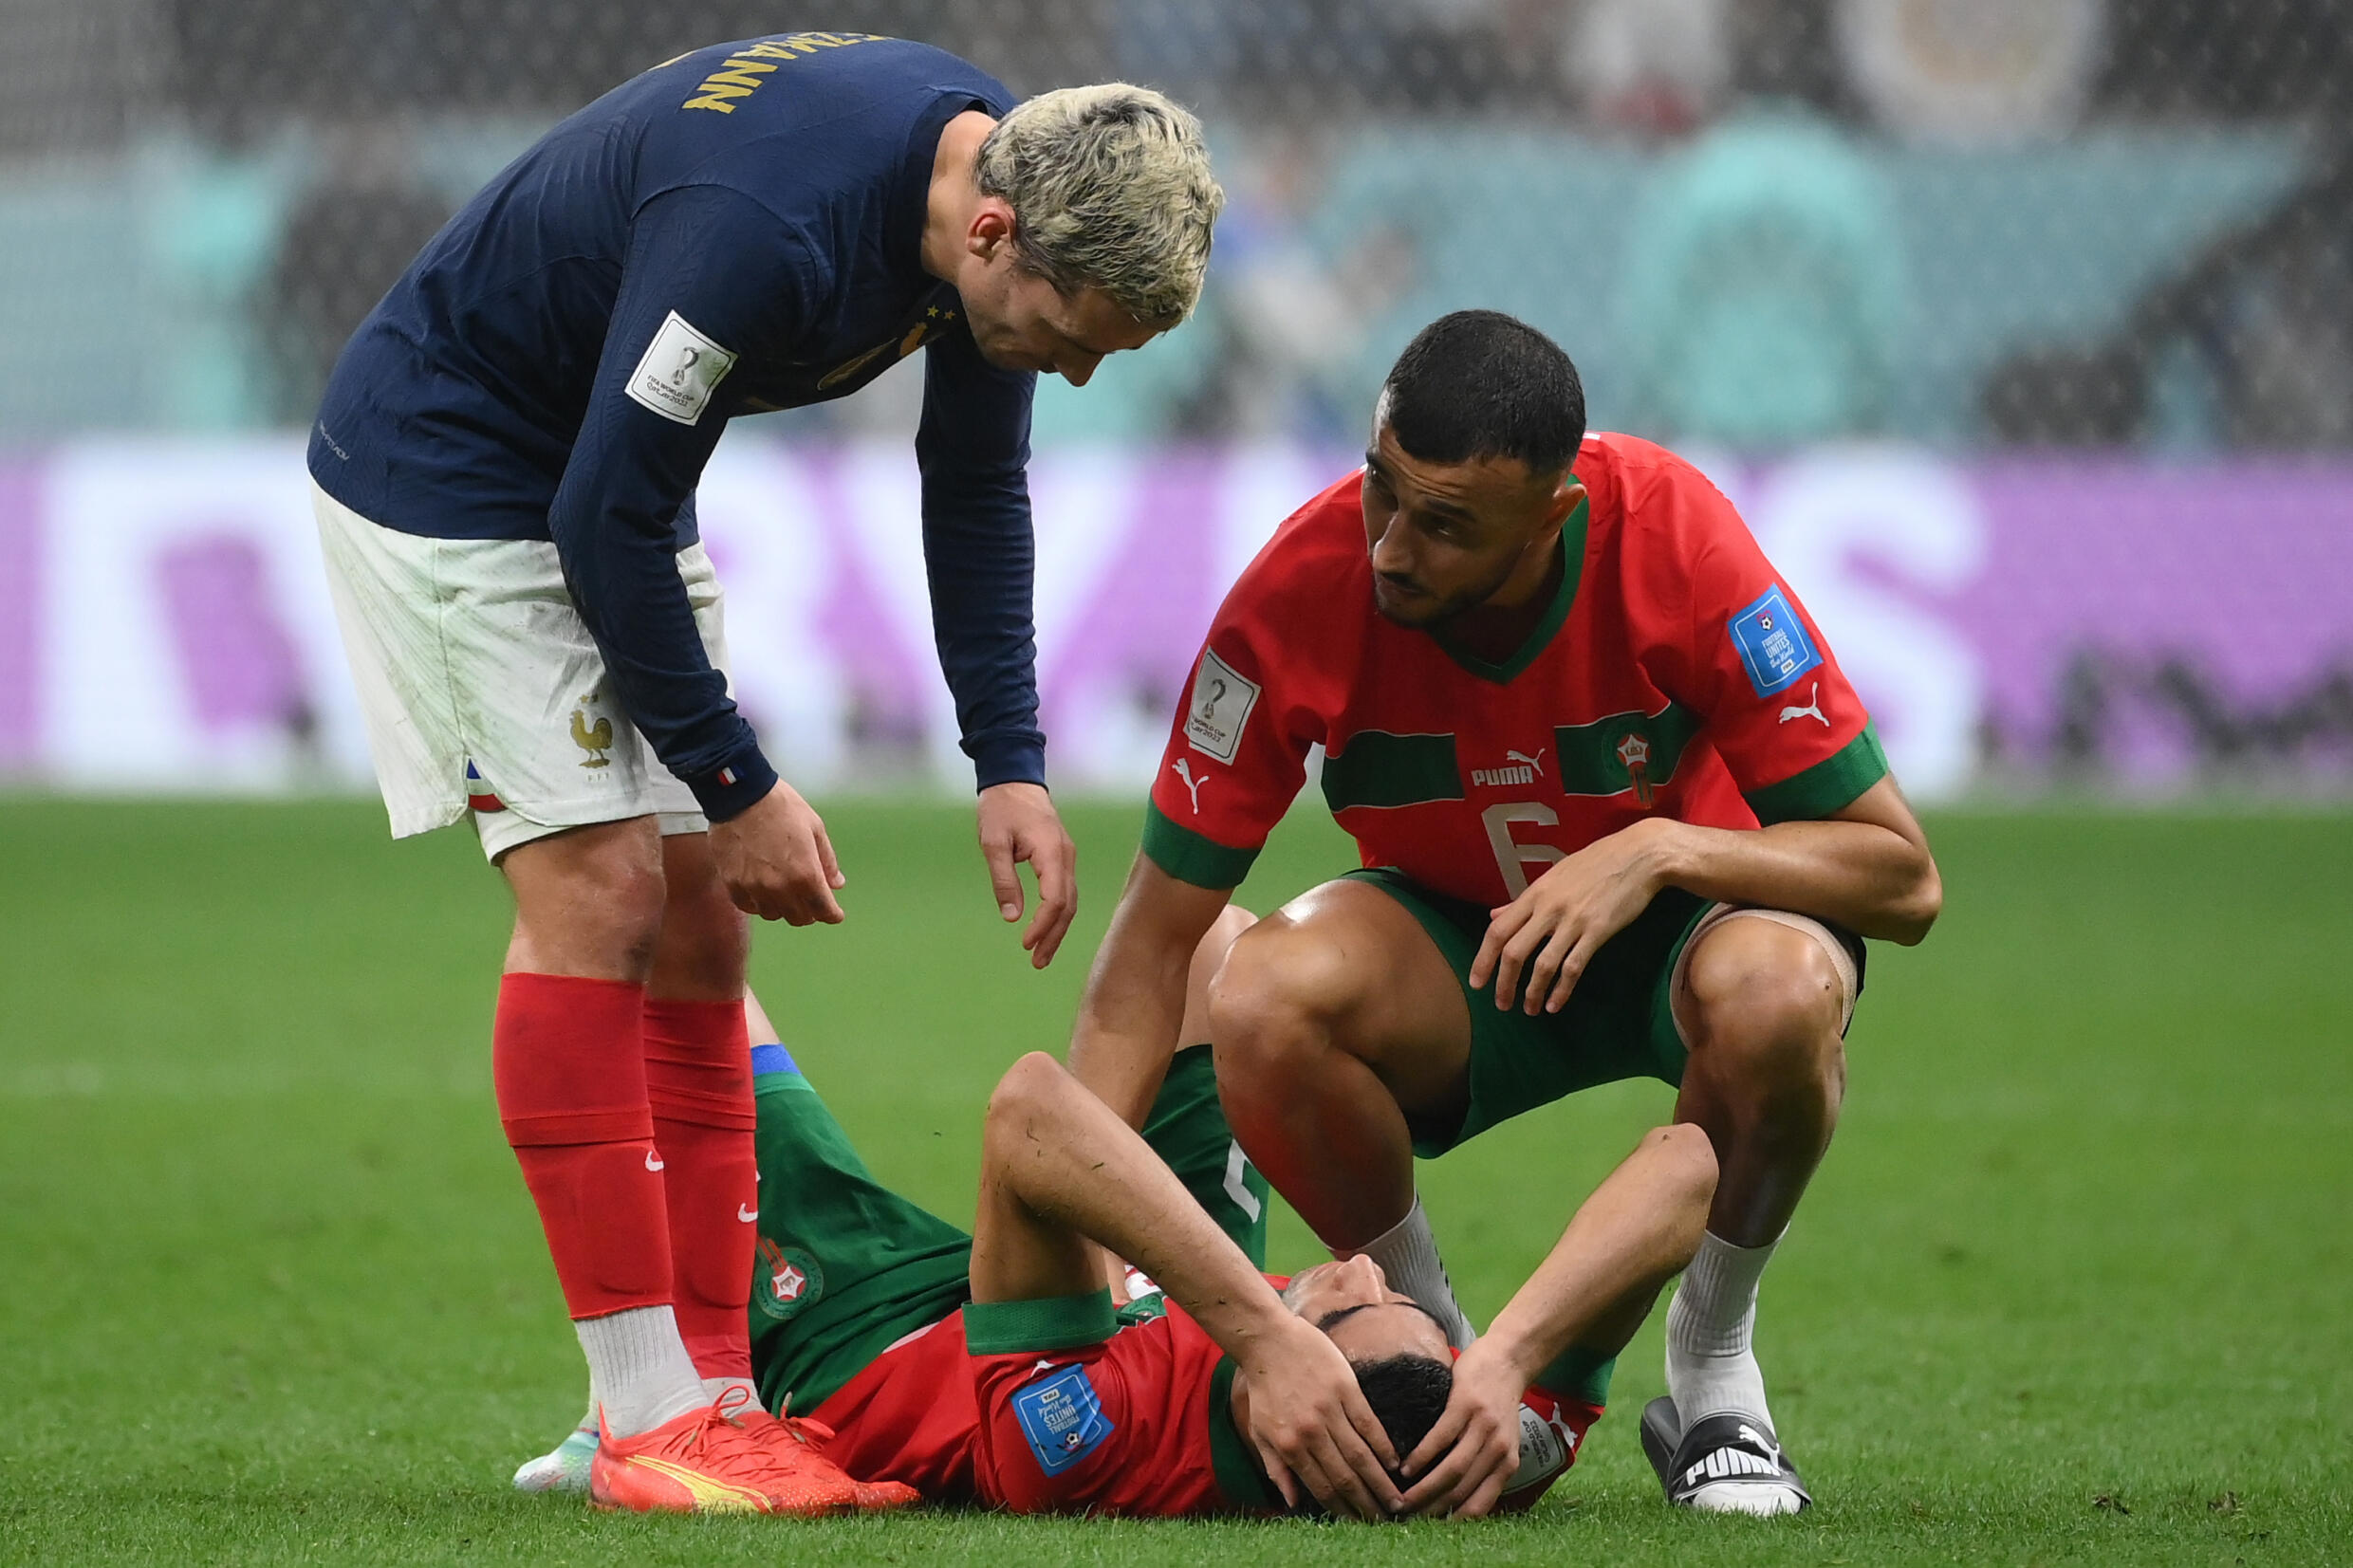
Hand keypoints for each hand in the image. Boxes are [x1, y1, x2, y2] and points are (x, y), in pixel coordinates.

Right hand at [708, 781, 844, 924]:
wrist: (741, 794)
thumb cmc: (782, 807)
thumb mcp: (815, 829)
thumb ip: (827, 861)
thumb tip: (836, 884)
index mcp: (805, 873)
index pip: (823, 910)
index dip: (832, 914)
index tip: (834, 913)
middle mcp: (780, 887)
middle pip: (800, 918)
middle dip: (810, 911)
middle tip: (810, 899)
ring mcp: (754, 887)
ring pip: (774, 914)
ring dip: (783, 908)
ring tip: (785, 891)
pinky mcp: (732, 883)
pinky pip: (748, 906)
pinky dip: (758, 903)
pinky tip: (763, 890)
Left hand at [976, 782, 1077, 968]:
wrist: (1014, 779)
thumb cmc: (1001, 808)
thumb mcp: (993, 843)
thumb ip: (1003, 880)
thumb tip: (1011, 917)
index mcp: (1051, 852)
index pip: (1055, 898)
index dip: (1043, 925)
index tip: (1025, 943)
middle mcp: (1066, 857)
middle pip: (1068, 906)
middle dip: (1054, 936)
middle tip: (1037, 962)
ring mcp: (1067, 857)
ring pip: (1070, 901)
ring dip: (1057, 929)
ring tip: (1041, 954)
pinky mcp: (1061, 857)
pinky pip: (1065, 891)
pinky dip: (1057, 914)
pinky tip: (1046, 929)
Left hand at [1238, 1319, 1401, 1519]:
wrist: (1269, 1342)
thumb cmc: (1264, 1389)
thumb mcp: (1260, 1432)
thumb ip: (1277, 1468)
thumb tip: (1292, 1502)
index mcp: (1289, 1445)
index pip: (1321, 1486)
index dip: (1342, 1508)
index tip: (1357, 1522)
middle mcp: (1311, 1432)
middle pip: (1345, 1475)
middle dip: (1367, 1501)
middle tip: (1385, 1518)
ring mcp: (1330, 1410)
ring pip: (1360, 1454)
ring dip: (1380, 1480)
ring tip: (1395, 1498)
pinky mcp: (1346, 1389)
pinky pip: (1369, 1424)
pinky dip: (1383, 1446)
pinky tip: (1394, 1462)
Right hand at [1397, 1340, 1526, 1517]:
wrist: (1508, 1359)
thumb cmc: (1499, 1402)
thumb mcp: (1501, 1440)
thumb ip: (1485, 1465)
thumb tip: (1455, 1495)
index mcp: (1507, 1463)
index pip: (1480, 1504)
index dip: (1453, 1520)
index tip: (1430, 1528)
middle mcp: (1498, 1449)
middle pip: (1462, 1490)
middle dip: (1433, 1509)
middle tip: (1408, 1516)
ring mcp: (1483, 1427)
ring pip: (1451, 1469)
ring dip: (1424, 1488)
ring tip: (1402, 1497)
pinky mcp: (1465, 1405)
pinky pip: (1440, 1438)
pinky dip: (1420, 1457)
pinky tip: (1404, 1466)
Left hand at [1471, 819, 1677, 1014]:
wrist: (1639, 855)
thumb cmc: (1595, 863)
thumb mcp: (1553, 876)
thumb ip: (1523, 900)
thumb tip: (1493, 915)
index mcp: (1534, 893)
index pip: (1498, 931)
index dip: (1483, 959)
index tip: (1476, 982)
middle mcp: (1548, 908)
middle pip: (1514, 952)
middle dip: (1503, 983)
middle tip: (1501, 1004)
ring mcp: (1573, 920)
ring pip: (1542, 964)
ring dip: (1532, 992)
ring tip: (1528, 1010)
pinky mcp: (1598, 931)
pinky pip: (1573, 967)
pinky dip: (1561, 990)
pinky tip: (1554, 1005)